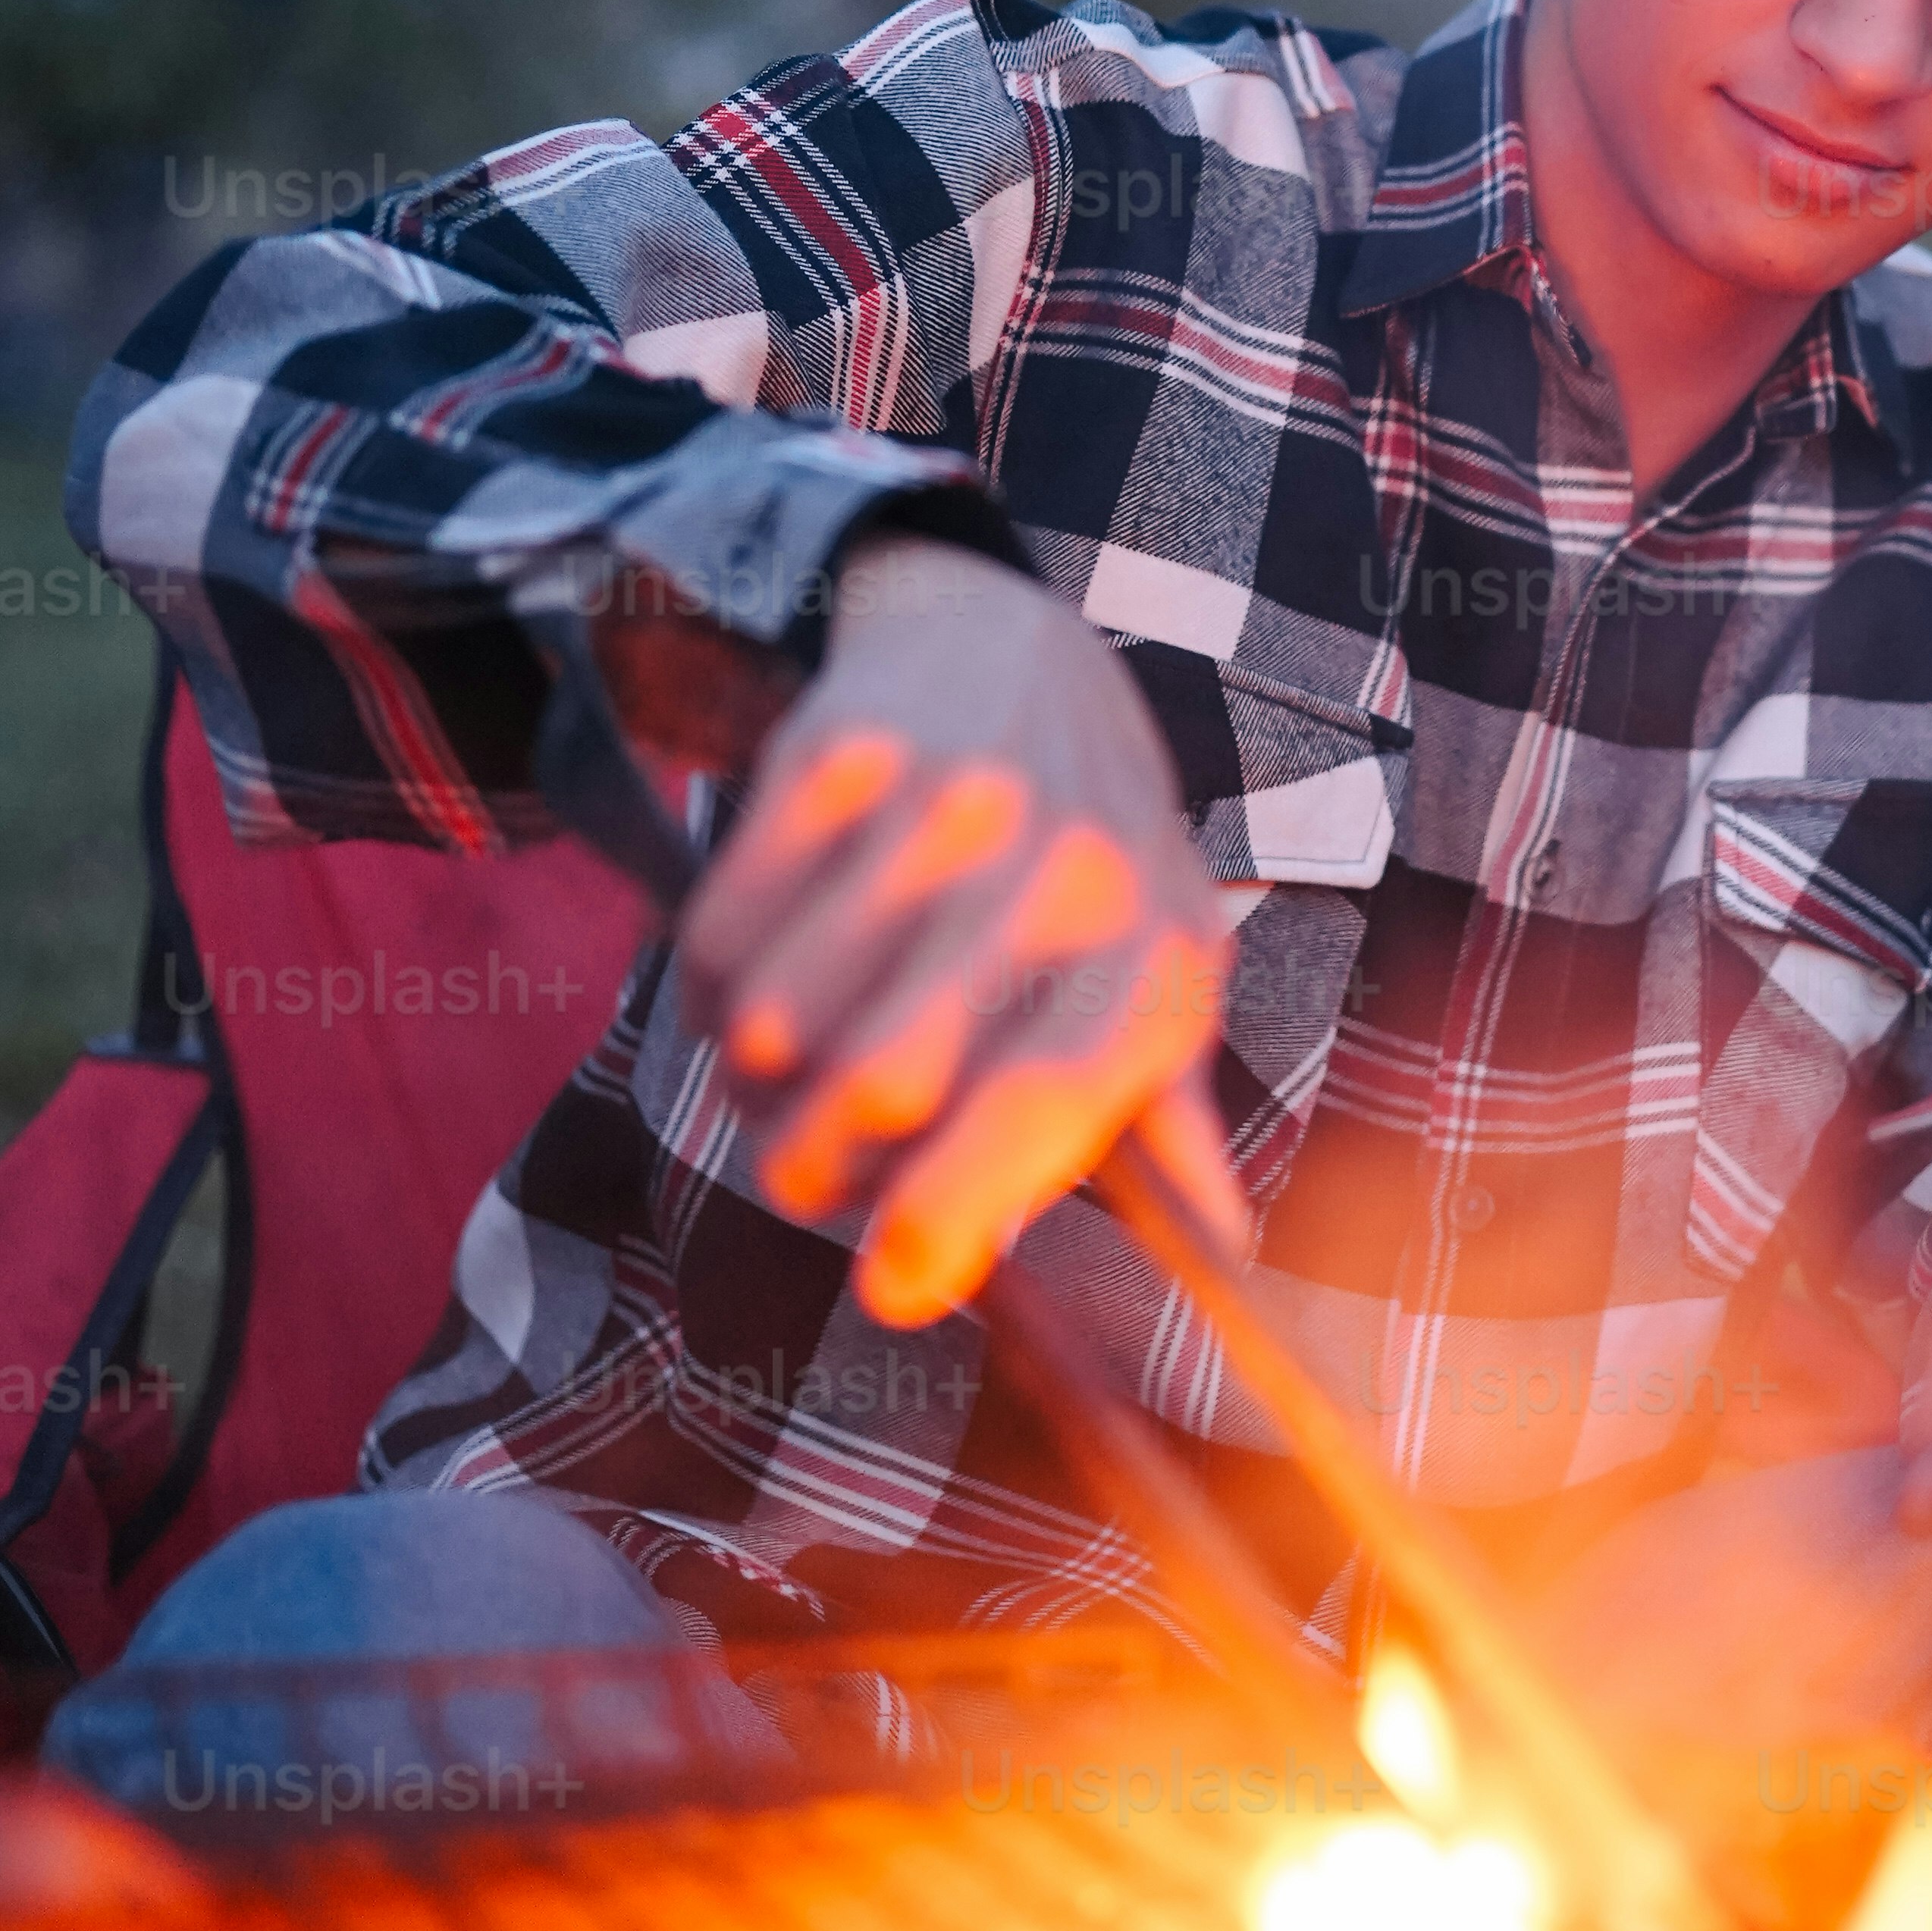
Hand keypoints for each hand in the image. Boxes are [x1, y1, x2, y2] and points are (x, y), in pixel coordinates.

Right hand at [677, 531, 1241, 1324]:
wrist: (1010, 644)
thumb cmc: (1092, 848)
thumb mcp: (1160, 963)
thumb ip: (1167, 1116)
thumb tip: (1222, 1251)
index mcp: (1151, 949)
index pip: (1043, 1106)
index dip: (950, 1216)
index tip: (889, 1286)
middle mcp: (1061, 868)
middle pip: (884, 1085)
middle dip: (818, 1163)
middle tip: (810, 1165)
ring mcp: (946, 802)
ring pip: (780, 1024)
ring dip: (753, 1082)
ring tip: (786, 1063)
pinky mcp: (835, 754)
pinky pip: (719, 937)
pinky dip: (710, 993)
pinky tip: (758, 973)